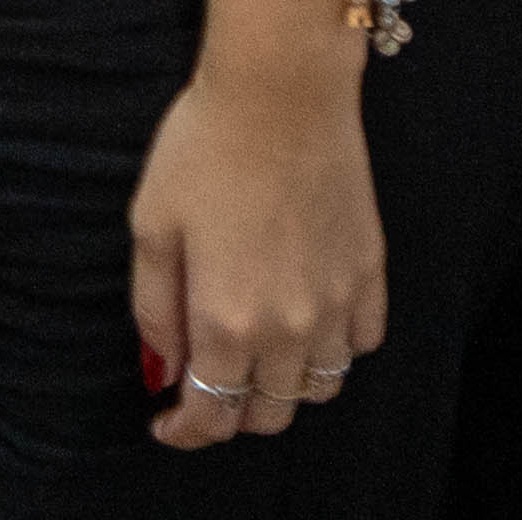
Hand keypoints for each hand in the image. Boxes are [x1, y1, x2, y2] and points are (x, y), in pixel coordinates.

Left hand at [128, 60, 388, 450]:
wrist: (281, 89)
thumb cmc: (203, 147)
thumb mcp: (151, 226)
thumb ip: (155, 310)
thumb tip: (164, 372)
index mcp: (227, 322)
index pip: (212, 415)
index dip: (186, 432)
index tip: (167, 426)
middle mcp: (290, 327)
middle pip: (270, 413)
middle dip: (232, 414)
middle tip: (207, 388)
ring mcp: (338, 302)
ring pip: (320, 388)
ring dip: (286, 388)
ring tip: (256, 359)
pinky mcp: (370, 271)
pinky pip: (363, 341)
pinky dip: (336, 349)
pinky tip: (309, 323)